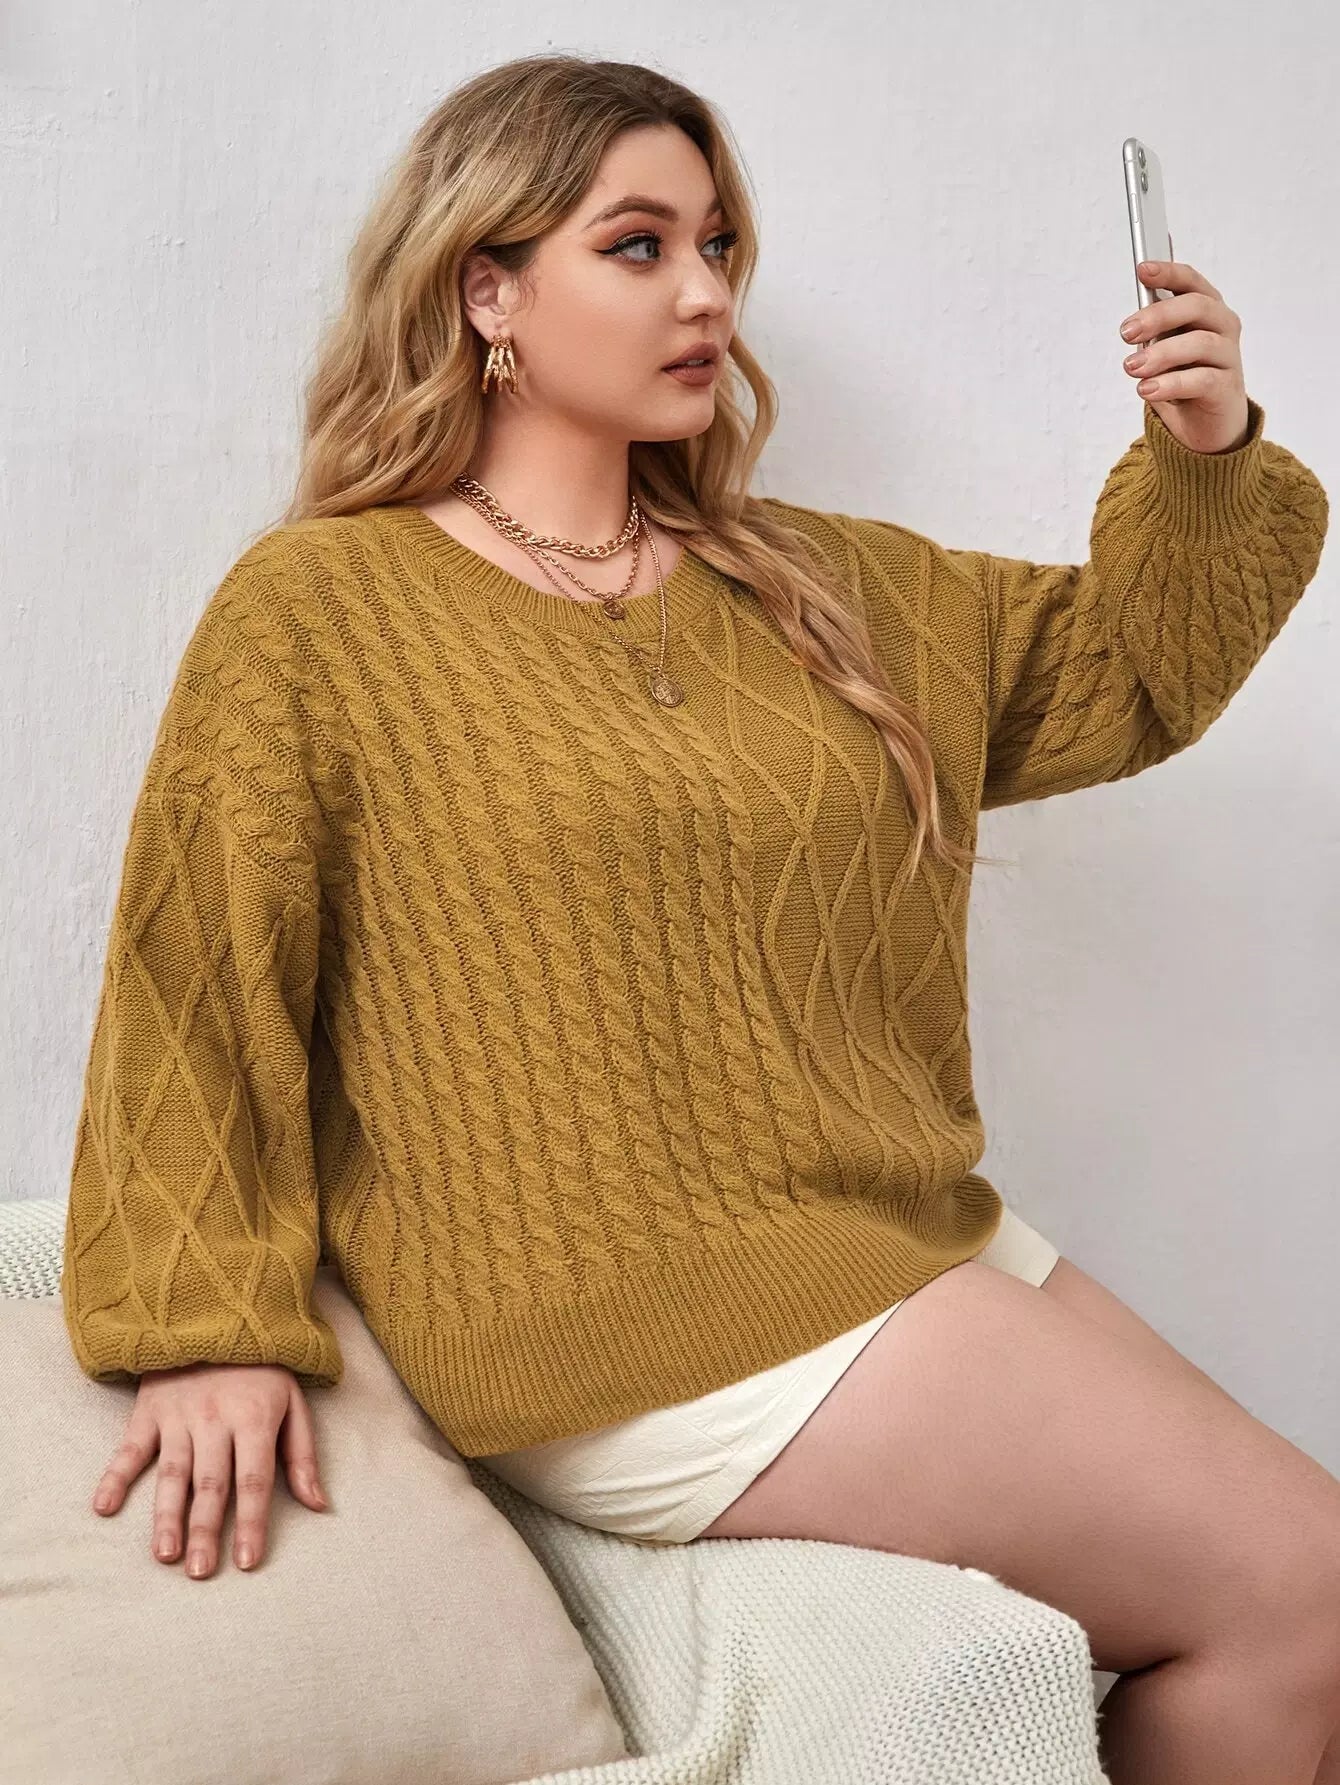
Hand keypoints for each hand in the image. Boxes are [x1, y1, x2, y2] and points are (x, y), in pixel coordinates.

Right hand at [90, 1362, 328, 1577]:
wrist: (216, 1314)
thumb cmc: (261, 1369)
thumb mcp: (293, 1402)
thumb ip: (303, 1455)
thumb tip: (318, 1505)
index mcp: (255, 1419)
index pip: (254, 1480)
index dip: (251, 1522)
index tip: (246, 1562)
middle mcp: (215, 1420)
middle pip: (211, 1483)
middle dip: (205, 1530)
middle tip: (200, 1572)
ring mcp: (178, 1415)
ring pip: (172, 1473)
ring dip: (166, 1515)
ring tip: (165, 1555)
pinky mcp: (148, 1409)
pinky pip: (129, 1447)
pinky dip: (114, 1476)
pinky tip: (103, 1507)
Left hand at [1118, 248, 1249, 454]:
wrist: (1207, 426)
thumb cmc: (1182, 379)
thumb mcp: (1162, 353)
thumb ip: (1153, 335)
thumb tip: (1134, 325)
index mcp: (1206, 311)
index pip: (1191, 283)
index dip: (1169, 273)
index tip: (1142, 269)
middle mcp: (1223, 327)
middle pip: (1196, 307)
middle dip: (1159, 315)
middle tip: (1126, 332)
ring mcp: (1228, 357)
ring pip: (1200, 343)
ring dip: (1161, 353)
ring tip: (1132, 367)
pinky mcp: (1227, 388)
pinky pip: (1201, 380)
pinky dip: (1171, 383)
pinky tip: (1146, 390)